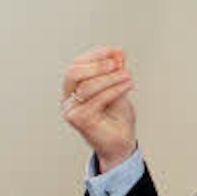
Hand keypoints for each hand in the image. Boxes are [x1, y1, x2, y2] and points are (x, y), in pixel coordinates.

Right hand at [61, 47, 137, 171]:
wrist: (121, 144)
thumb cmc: (117, 118)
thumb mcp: (118, 88)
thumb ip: (115, 72)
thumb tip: (119, 52)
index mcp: (73, 89)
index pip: (76, 65)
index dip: (94, 56)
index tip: (114, 51)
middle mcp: (68, 99)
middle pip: (73, 72)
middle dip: (96, 65)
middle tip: (117, 64)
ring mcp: (71, 111)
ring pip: (87, 86)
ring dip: (110, 78)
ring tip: (128, 75)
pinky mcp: (80, 120)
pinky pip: (98, 99)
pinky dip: (115, 89)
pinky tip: (128, 85)